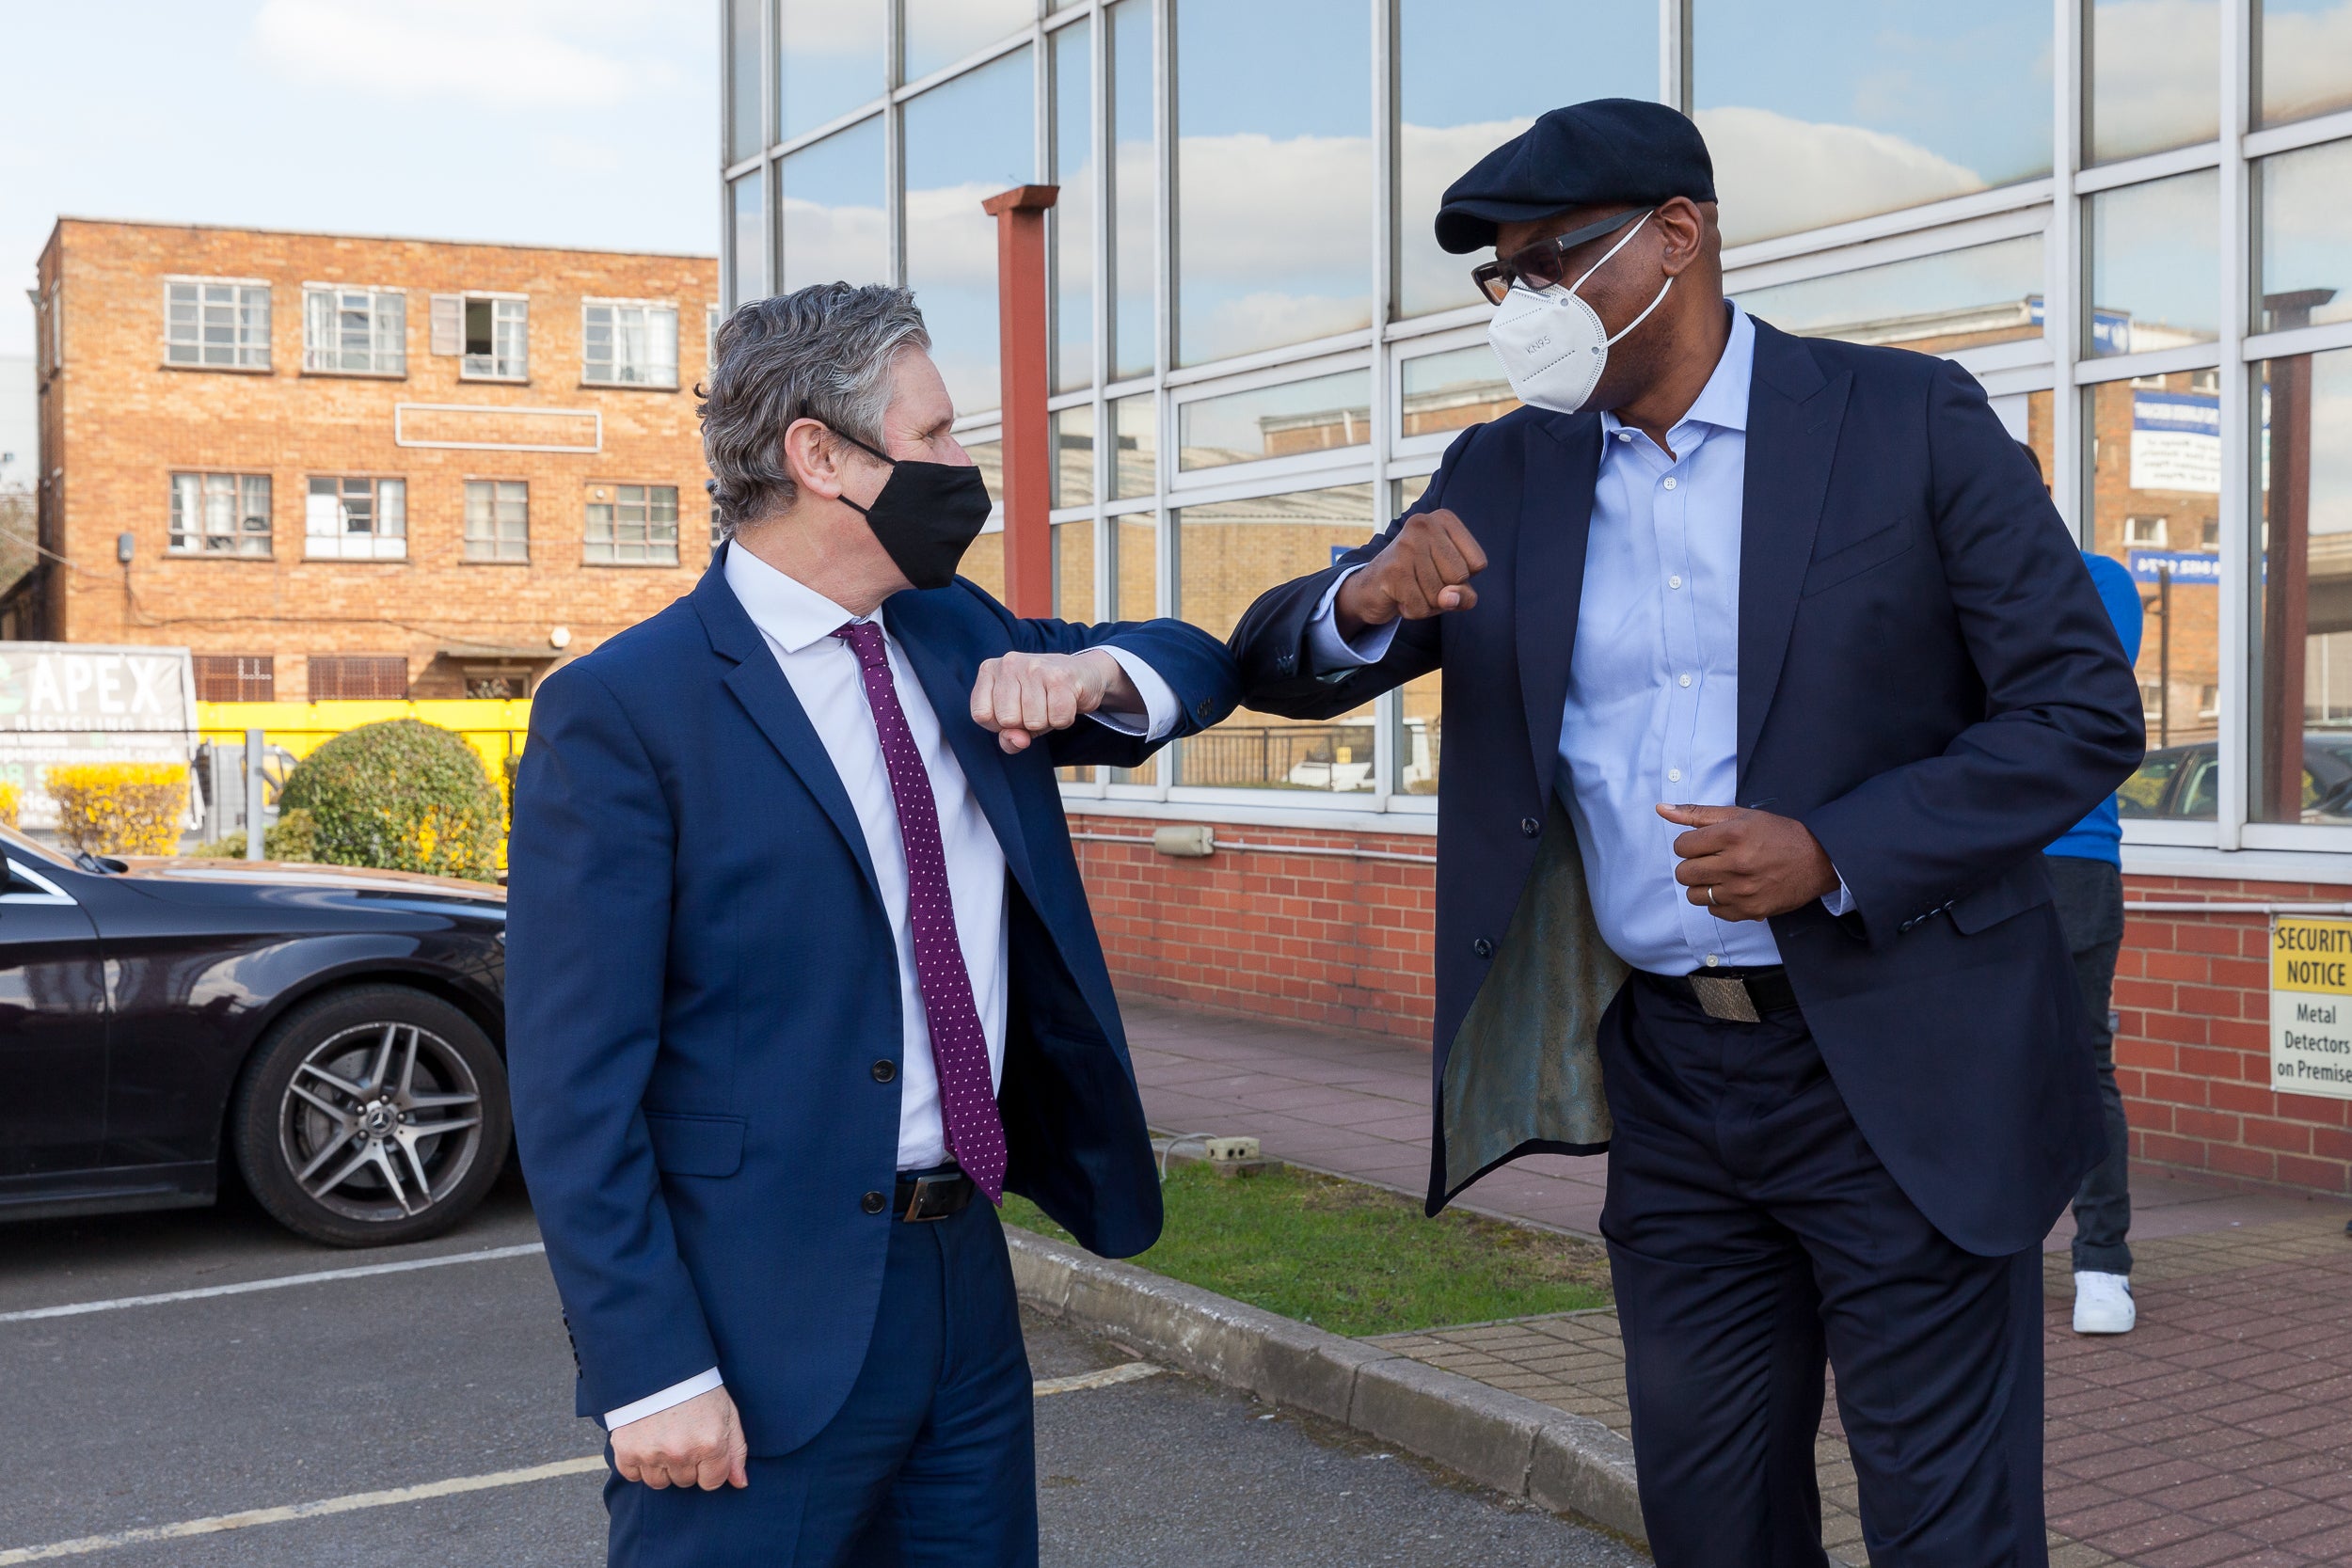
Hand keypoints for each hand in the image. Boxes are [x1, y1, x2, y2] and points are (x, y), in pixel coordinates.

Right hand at [610, 1385, 748, 1490]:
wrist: (658, 1365)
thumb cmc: (698, 1389)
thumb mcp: (727, 1413)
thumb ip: (735, 1451)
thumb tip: (740, 1484)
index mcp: (710, 1444)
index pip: (712, 1482)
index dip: (709, 1468)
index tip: (703, 1449)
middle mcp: (681, 1453)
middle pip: (685, 1482)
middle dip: (686, 1464)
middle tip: (682, 1435)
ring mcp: (652, 1453)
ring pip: (659, 1482)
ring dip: (662, 1466)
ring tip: (664, 1437)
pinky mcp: (626, 1451)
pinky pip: (632, 1475)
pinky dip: (637, 1463)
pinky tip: (645, 1441)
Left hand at [970, 649, 1138, 753]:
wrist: (1083, 675)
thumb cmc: (1043, 697)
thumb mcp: (1017, 717)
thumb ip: (1007, 737)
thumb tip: (1018, 741)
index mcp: (989, 670)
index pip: (981, 715)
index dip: (1000, 725)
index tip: (1014, 711)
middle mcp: (1009, 663)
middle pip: (1007, 720)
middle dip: (1025, 724)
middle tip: (1037, 707)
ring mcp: (1034, 667)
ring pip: (1033, 722)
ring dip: (1047, 721)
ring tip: (1051, 703)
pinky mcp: (1060, 676)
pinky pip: (1057, 719)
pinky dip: (1064, 720)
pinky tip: (1065, 702)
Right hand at [1333, 508, 1487, 637]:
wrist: (1369, 589)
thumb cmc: (1418, 581)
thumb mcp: (1451, 584)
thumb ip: (1464, 593)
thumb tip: (1449, 598)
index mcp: (1444, 519)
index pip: (1478, 563)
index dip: (1462, 578)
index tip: (1438, 569)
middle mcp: (1424, 524)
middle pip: (1460, 577)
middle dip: (1444, 591)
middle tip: (1421, 581)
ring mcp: (1406, 545)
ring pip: (1440, 594)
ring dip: (1427, 603)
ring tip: (1410, 588)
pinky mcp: (1393, 570)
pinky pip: (1420, 607)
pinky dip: (1413, 611)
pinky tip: (1400, 597)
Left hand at [1659, 804, 1840, 921]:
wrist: (1818, 860)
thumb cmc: (1777, 834)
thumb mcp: (1740, 816)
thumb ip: (1697, 813)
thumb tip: (1661, 809)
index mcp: (1732, 836)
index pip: (1681, 846)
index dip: (1690, 844)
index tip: (1704, 844)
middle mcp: (1736, 864)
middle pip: (1683, 873)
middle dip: (1693, 865)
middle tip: (1712, 860)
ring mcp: (1743, 891)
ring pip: (1694, 895)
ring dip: (1702, 885)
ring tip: (1721, 875)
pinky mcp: (1750, 911)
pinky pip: (1714, 911)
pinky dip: (1719, 901)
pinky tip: (1735, 889)